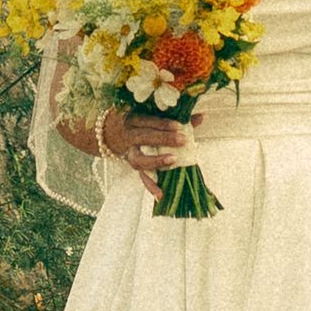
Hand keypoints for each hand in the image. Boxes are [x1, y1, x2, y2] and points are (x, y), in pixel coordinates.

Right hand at [57, 101, 199, 199]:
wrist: (110, 133)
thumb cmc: (138, 122)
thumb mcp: (151, 115)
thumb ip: (175, 117)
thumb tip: (200, 117)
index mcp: (134, 120)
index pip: (148, 121)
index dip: (163, 124)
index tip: (179, 126)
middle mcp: (129, 136)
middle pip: (144, 137)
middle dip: (163, 139)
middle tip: (182, 140)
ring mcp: (129, 153)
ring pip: (138, 160)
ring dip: (155, 162)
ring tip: (172, 161)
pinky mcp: (133, 166)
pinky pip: (141, 177)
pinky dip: (151, 187)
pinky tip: (162, 195)